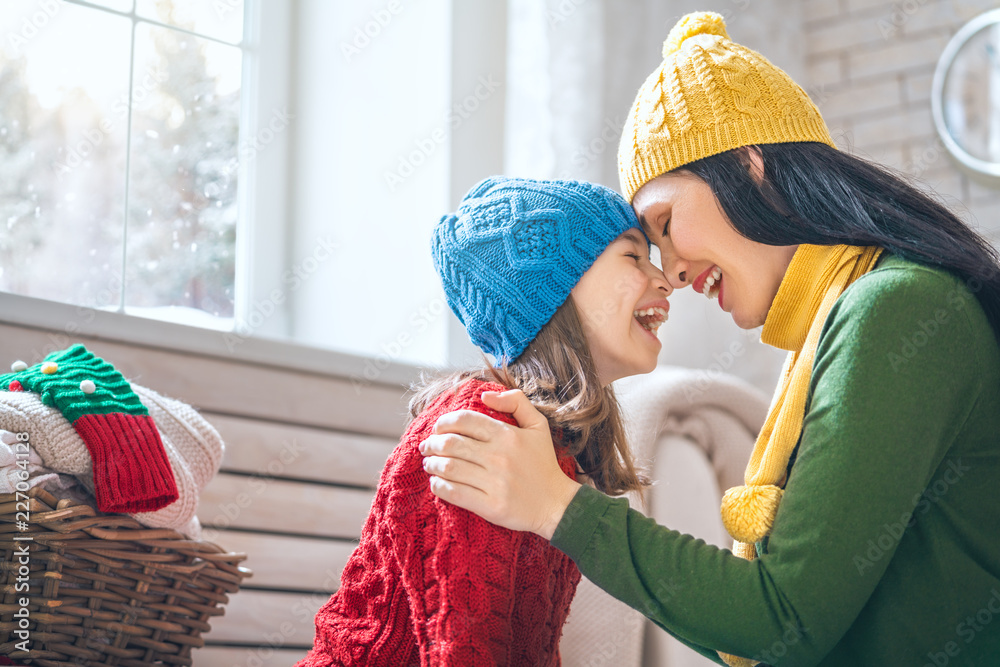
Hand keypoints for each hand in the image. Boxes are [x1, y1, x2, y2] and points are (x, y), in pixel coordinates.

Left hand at [420, 389, 581, 539]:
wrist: (556, 504)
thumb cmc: (544, 464)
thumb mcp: (538, 425)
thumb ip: (516, 402)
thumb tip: (485, 394)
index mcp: (507, 435)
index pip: (464, 420)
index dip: (444, 422)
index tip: (437, 428)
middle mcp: (499, 457)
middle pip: (451, 443)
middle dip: (432, 444)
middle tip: (426, 447)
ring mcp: (494, 482)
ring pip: (449, 468)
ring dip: (432, 464)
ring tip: (429, 464)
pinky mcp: (490, 506)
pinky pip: (454, 492)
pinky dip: (439, 486)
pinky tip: (437, 483)